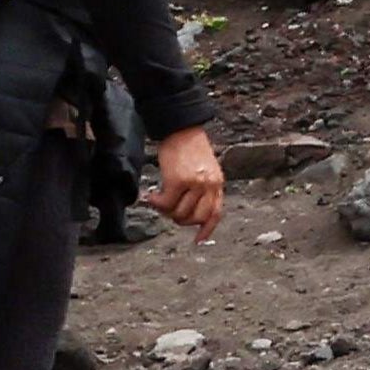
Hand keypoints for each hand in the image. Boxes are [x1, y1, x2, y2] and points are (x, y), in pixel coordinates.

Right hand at [147, 126, 222, 240]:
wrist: (181, 129)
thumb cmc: (189, 148)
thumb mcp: (204, 169)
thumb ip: (202, 188)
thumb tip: (189, 210)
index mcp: (217, 183)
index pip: (216, 212)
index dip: (207, 228)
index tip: (198, 240)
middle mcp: (210, 184)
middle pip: (196, 218)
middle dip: (181, 220)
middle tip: (168, 210)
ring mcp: (195, 183)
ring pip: (179, 213)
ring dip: (166, 210)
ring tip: (159, 199)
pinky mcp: (178, 181)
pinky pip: (166, 203)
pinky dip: (156, 203)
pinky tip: (151, 196)